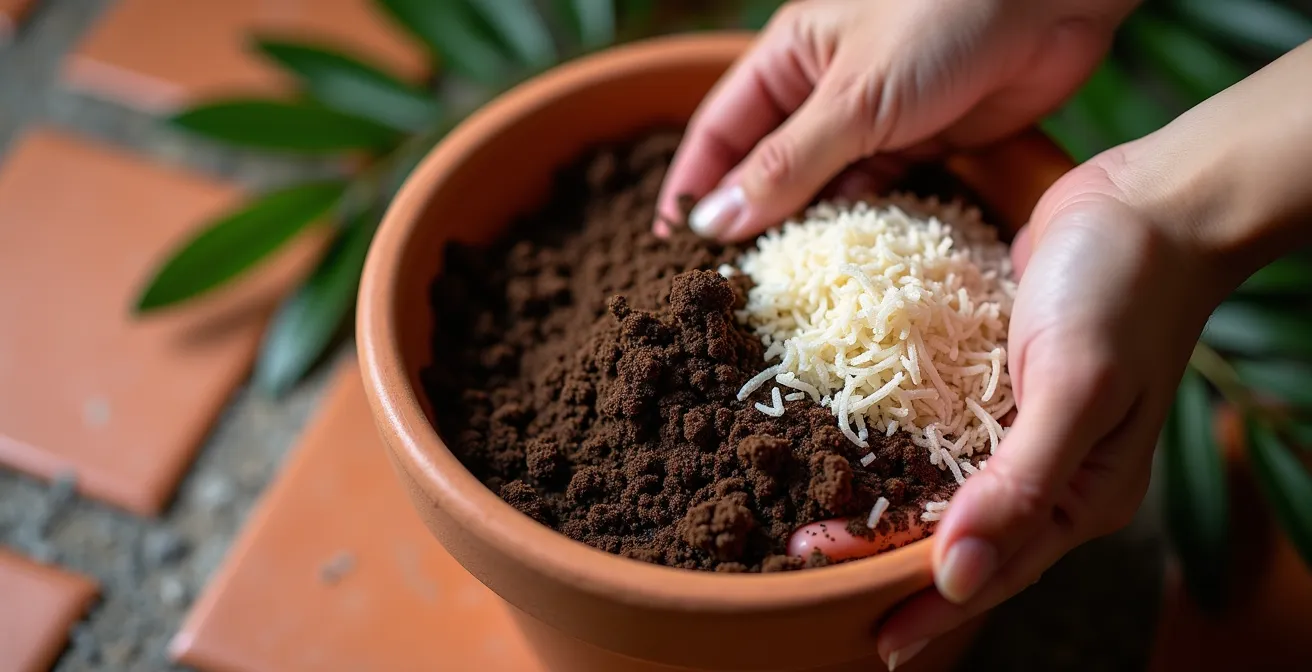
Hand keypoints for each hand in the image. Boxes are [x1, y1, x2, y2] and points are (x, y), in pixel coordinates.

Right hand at [655, 0, 1139, 240]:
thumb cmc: (943, 16)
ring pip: (824, 189)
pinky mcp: (924, 146)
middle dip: (751, 221)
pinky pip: (878, 197)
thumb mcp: (854, 96)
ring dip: (809, 233)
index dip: (693, 186)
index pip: (719, 131)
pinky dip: (864, 228)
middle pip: (769, 168)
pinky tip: (849, 265)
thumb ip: (787, 165)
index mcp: (789, 60)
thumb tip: (716, 223)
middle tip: (730, 283)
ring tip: (784, 288)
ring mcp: (874, 121)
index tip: (670, 245)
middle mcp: (824, 92)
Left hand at [877, 40, 1311, 668]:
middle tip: (808, 566)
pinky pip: (940, 432)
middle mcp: (1052, 475)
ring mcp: (1023, 430)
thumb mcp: (1076, 387)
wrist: (1147, 202)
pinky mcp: (997, 385)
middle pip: (961, 539)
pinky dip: (896, 446)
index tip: (869, 635)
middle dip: (890, 560)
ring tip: (817, 523)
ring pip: (944, 490)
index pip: (992, 570)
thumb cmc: (1125, 288)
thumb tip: (957, 576)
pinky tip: (849, 450)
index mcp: (1084, 496)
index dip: (926, 602)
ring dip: (885, 509)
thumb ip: (1021, 485)